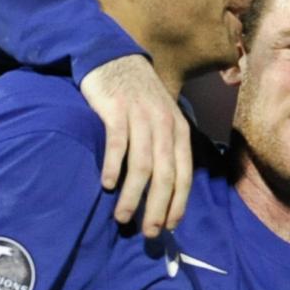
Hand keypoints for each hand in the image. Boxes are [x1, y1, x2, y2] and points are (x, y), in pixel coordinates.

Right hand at [81, 56, 191, 237]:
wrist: (114, 57)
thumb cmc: (137, 97)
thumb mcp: (160, 120)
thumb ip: (165, 150)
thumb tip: (164, 192)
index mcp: (179, 131)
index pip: (184, 174)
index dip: (178, 203)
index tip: (168, 227)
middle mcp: (165, 124)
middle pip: (165, 175)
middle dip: (157, 208)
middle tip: (148, 233)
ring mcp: (141, 116)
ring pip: (142, 165)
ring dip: (132, 195)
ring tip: (121, 217)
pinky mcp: (117, 109)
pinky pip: (117, 143)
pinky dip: (113, 166)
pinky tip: (106, 185)